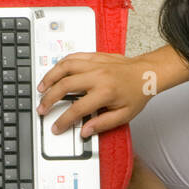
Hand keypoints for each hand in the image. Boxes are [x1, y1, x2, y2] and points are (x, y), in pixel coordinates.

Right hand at [36, 52, 151, 136]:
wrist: (147, 73)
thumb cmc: (137, 93)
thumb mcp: (124, 115)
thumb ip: (103, 124)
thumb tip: (85, 131)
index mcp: (105, 92)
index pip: (77, 109)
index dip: (63, 120)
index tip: (56, 127)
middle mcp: (97, 76)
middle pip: (64, 86)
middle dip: (49, 99)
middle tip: (42, 108)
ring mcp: (95, 64)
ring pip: (64, 67)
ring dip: (49, 78)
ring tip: (41, 89)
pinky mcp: (94, 56)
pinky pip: (72, 57)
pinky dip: (60, 64)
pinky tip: (54, 72)